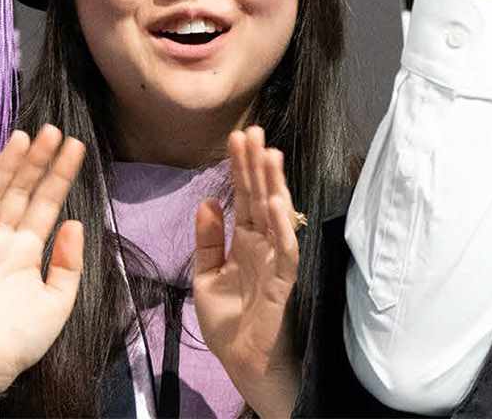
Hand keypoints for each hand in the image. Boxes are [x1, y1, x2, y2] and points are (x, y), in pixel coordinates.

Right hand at [0, 127, 86, 394]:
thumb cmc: (24, 337)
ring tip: (26, 137)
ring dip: (9, 168)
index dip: (59, 175)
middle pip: (21, 193)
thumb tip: (75, 221)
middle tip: (52, 129)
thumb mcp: (60, 299)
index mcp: (28, 250)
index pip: (46, 204)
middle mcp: (3, 241)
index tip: (74, 146)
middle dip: (36, 161)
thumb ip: (68, 262)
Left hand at [194, 127, 303, 418]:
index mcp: (245, 241)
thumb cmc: (229, 322)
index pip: (244, 196)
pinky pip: (286, 252)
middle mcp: (264, 245)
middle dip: (257, 165)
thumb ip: (208, 240)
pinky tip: (280, 204)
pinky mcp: (283, 283)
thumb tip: (208, 201)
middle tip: (253, 130)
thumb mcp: (205, 276)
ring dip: (274, 186)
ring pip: (278, 216)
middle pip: (262, 197)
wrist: (239, 362)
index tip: (237, 136)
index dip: (240, 168)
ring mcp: (276, 262)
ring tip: (269, 154)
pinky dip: (284, 228)